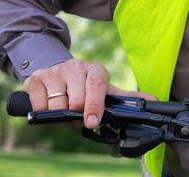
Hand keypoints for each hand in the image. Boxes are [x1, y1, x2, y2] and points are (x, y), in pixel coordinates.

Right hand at [23, 58, 155, 128]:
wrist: (56, 71)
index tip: (92, 121)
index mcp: (94, 70)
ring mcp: (54, 71)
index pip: (96, 87)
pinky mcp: (34, 78)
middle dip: (76, 113)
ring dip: (60, 113)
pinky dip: (42, 110)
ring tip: (64, 107)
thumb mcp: (105, 89)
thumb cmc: (84, 86)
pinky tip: (48, 103)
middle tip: (77, 113)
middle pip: (76, 101)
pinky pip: (38, 103)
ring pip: (57, 104)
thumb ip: (127, 97)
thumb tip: (154, 100)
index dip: (95, 106)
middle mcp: (74, 67)